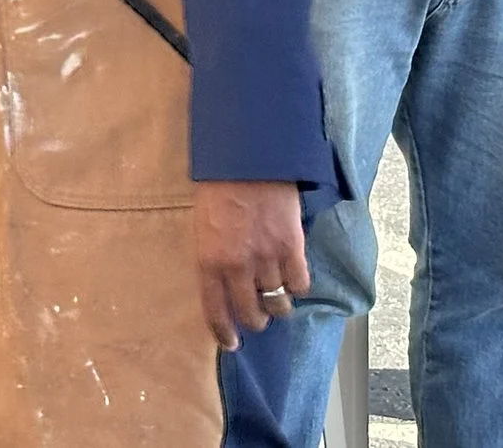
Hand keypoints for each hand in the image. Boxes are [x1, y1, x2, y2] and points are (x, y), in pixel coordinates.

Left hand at [191, 180, 308, 351]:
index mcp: (208, 260)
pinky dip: (298, 287)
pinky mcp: (291, 247)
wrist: (248, 158)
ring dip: (278, 306)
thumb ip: (213, 257)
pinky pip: (299, 284)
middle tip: (258, 316)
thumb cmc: (219, 186)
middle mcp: (237, 266)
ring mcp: (266, 258)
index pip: (215, 311)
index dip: (224, 333)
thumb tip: (223, 285)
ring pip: (277, 304)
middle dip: (256, 321)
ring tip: (278, 299)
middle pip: (251, 314)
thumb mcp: (202, 225)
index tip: (231, 344)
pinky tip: (294, 280)